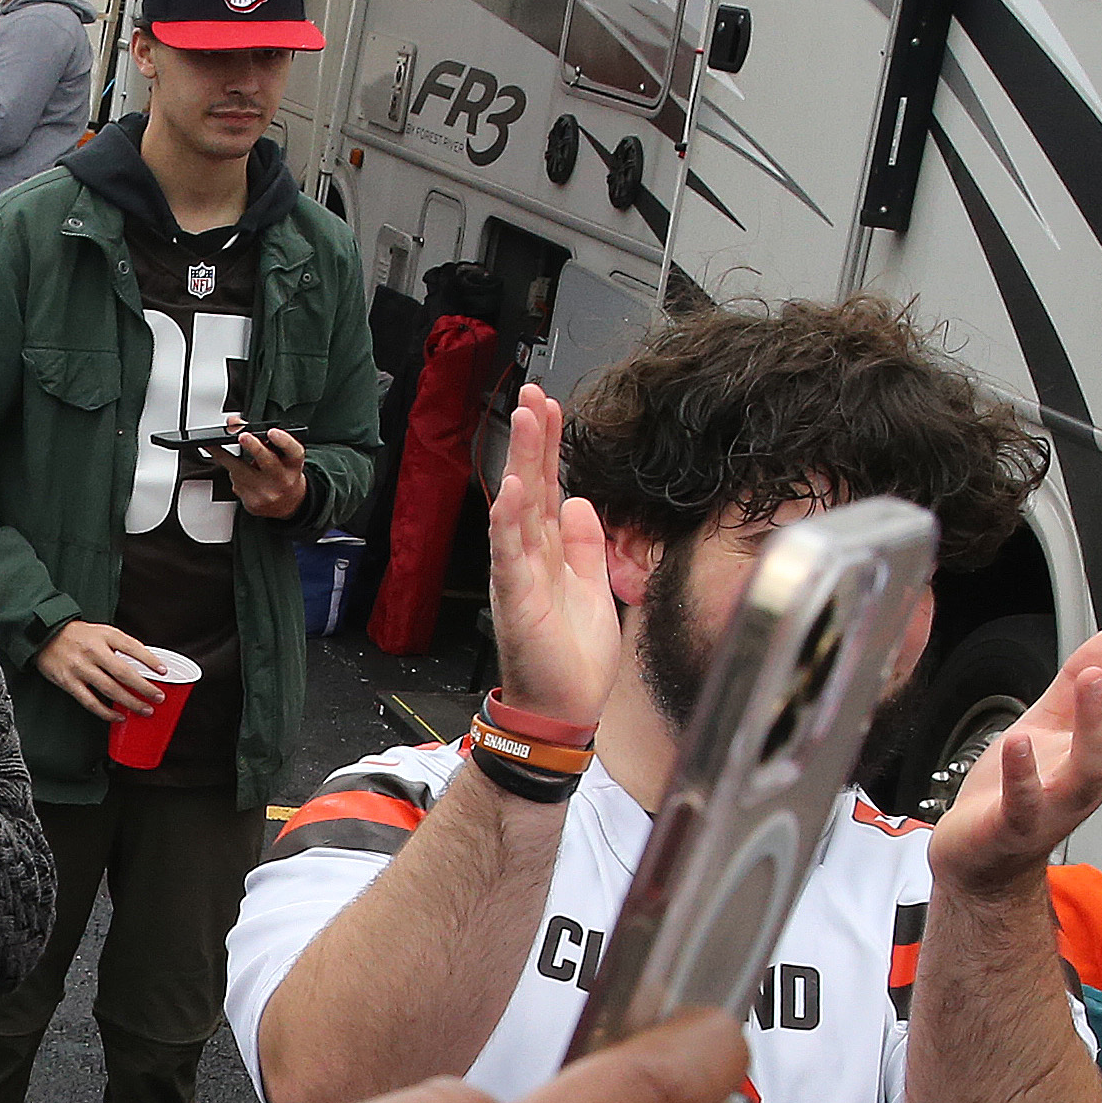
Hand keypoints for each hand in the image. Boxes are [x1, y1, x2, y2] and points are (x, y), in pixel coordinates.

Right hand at [34, 618, 163, 722]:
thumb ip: (119, 645)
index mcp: (104, 635)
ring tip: (145, 710)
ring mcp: (80, 667)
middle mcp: (93, 651)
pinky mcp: (69, 682)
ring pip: (110, 689)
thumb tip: (142, 663)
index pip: (132, 647)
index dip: (149, 660)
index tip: (163, 671)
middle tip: (158, 697)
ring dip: (130, 702)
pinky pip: (90, 701)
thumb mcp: (101, 632)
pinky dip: (106, 712)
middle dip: (144, 687)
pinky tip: (119, 716)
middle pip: (124, 672)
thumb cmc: (76, 635)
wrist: (44, 635)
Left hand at [218, 422, 307, 523]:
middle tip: (242, 436)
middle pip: (268, 462)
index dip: (283, 441)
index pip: (293, 451)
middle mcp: (283, 479)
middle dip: (254, 447)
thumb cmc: (281, 472)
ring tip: (215, 446)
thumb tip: (233, 423)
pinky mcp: (253, 504)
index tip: (272, 432)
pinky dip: (233, 474)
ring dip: (228, 458)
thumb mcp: (279, 453)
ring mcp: (268, 493)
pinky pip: (236, 484)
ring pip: (241, 472)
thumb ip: (259, 435)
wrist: (286, 503)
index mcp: (293, 463)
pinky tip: (237, 472)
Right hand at [482, 383, 617, 727]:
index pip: (549, 486)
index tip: (553, 406)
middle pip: (530, 486)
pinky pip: (509, 554)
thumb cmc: (572, 658)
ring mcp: (520, 575)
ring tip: (525, 421)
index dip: (551, 447)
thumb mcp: (593, 587)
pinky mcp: (517, 600)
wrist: (562, 709)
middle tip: (533, 394)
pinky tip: (510, 490)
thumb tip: (581, 501)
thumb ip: (587, 544)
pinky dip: (508, 521)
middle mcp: (529, 557)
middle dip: (533, 439)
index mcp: (550, 553)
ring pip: (518, 508)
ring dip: (520, 462)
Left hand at [931, 628, 1101, 896]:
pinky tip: (1019, 741)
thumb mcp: (1048, 726)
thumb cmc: (1014, 796)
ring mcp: (1053, 806)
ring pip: (1089, 768)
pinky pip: (1023, 800)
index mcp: (1098, 759)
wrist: (978, 858)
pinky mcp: (1014, 824)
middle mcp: (1085, 784)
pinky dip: (1022, 772)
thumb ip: (1076, 684)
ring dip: (1094, 723)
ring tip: (1093, 681)